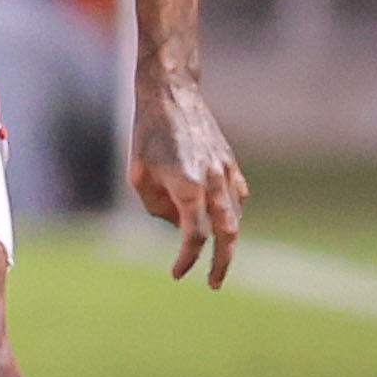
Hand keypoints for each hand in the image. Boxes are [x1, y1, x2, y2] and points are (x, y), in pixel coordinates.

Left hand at [132, 76, 246, 287]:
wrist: (171, 93)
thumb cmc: (147, 133)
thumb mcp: (138, 175)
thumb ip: (156, 207)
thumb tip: (176, 222)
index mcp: (188, 187)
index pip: (194, 236)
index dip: (187, 259)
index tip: (177, 274)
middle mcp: (213, 181)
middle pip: (227, 234)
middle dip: (222, 263)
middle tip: (214, 283)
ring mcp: (226, 170)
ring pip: (235, 215)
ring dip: (227, 239)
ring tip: (216, 256)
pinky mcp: (229, 160)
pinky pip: (237, 194)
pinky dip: (232, 210)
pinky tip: (223, 217)